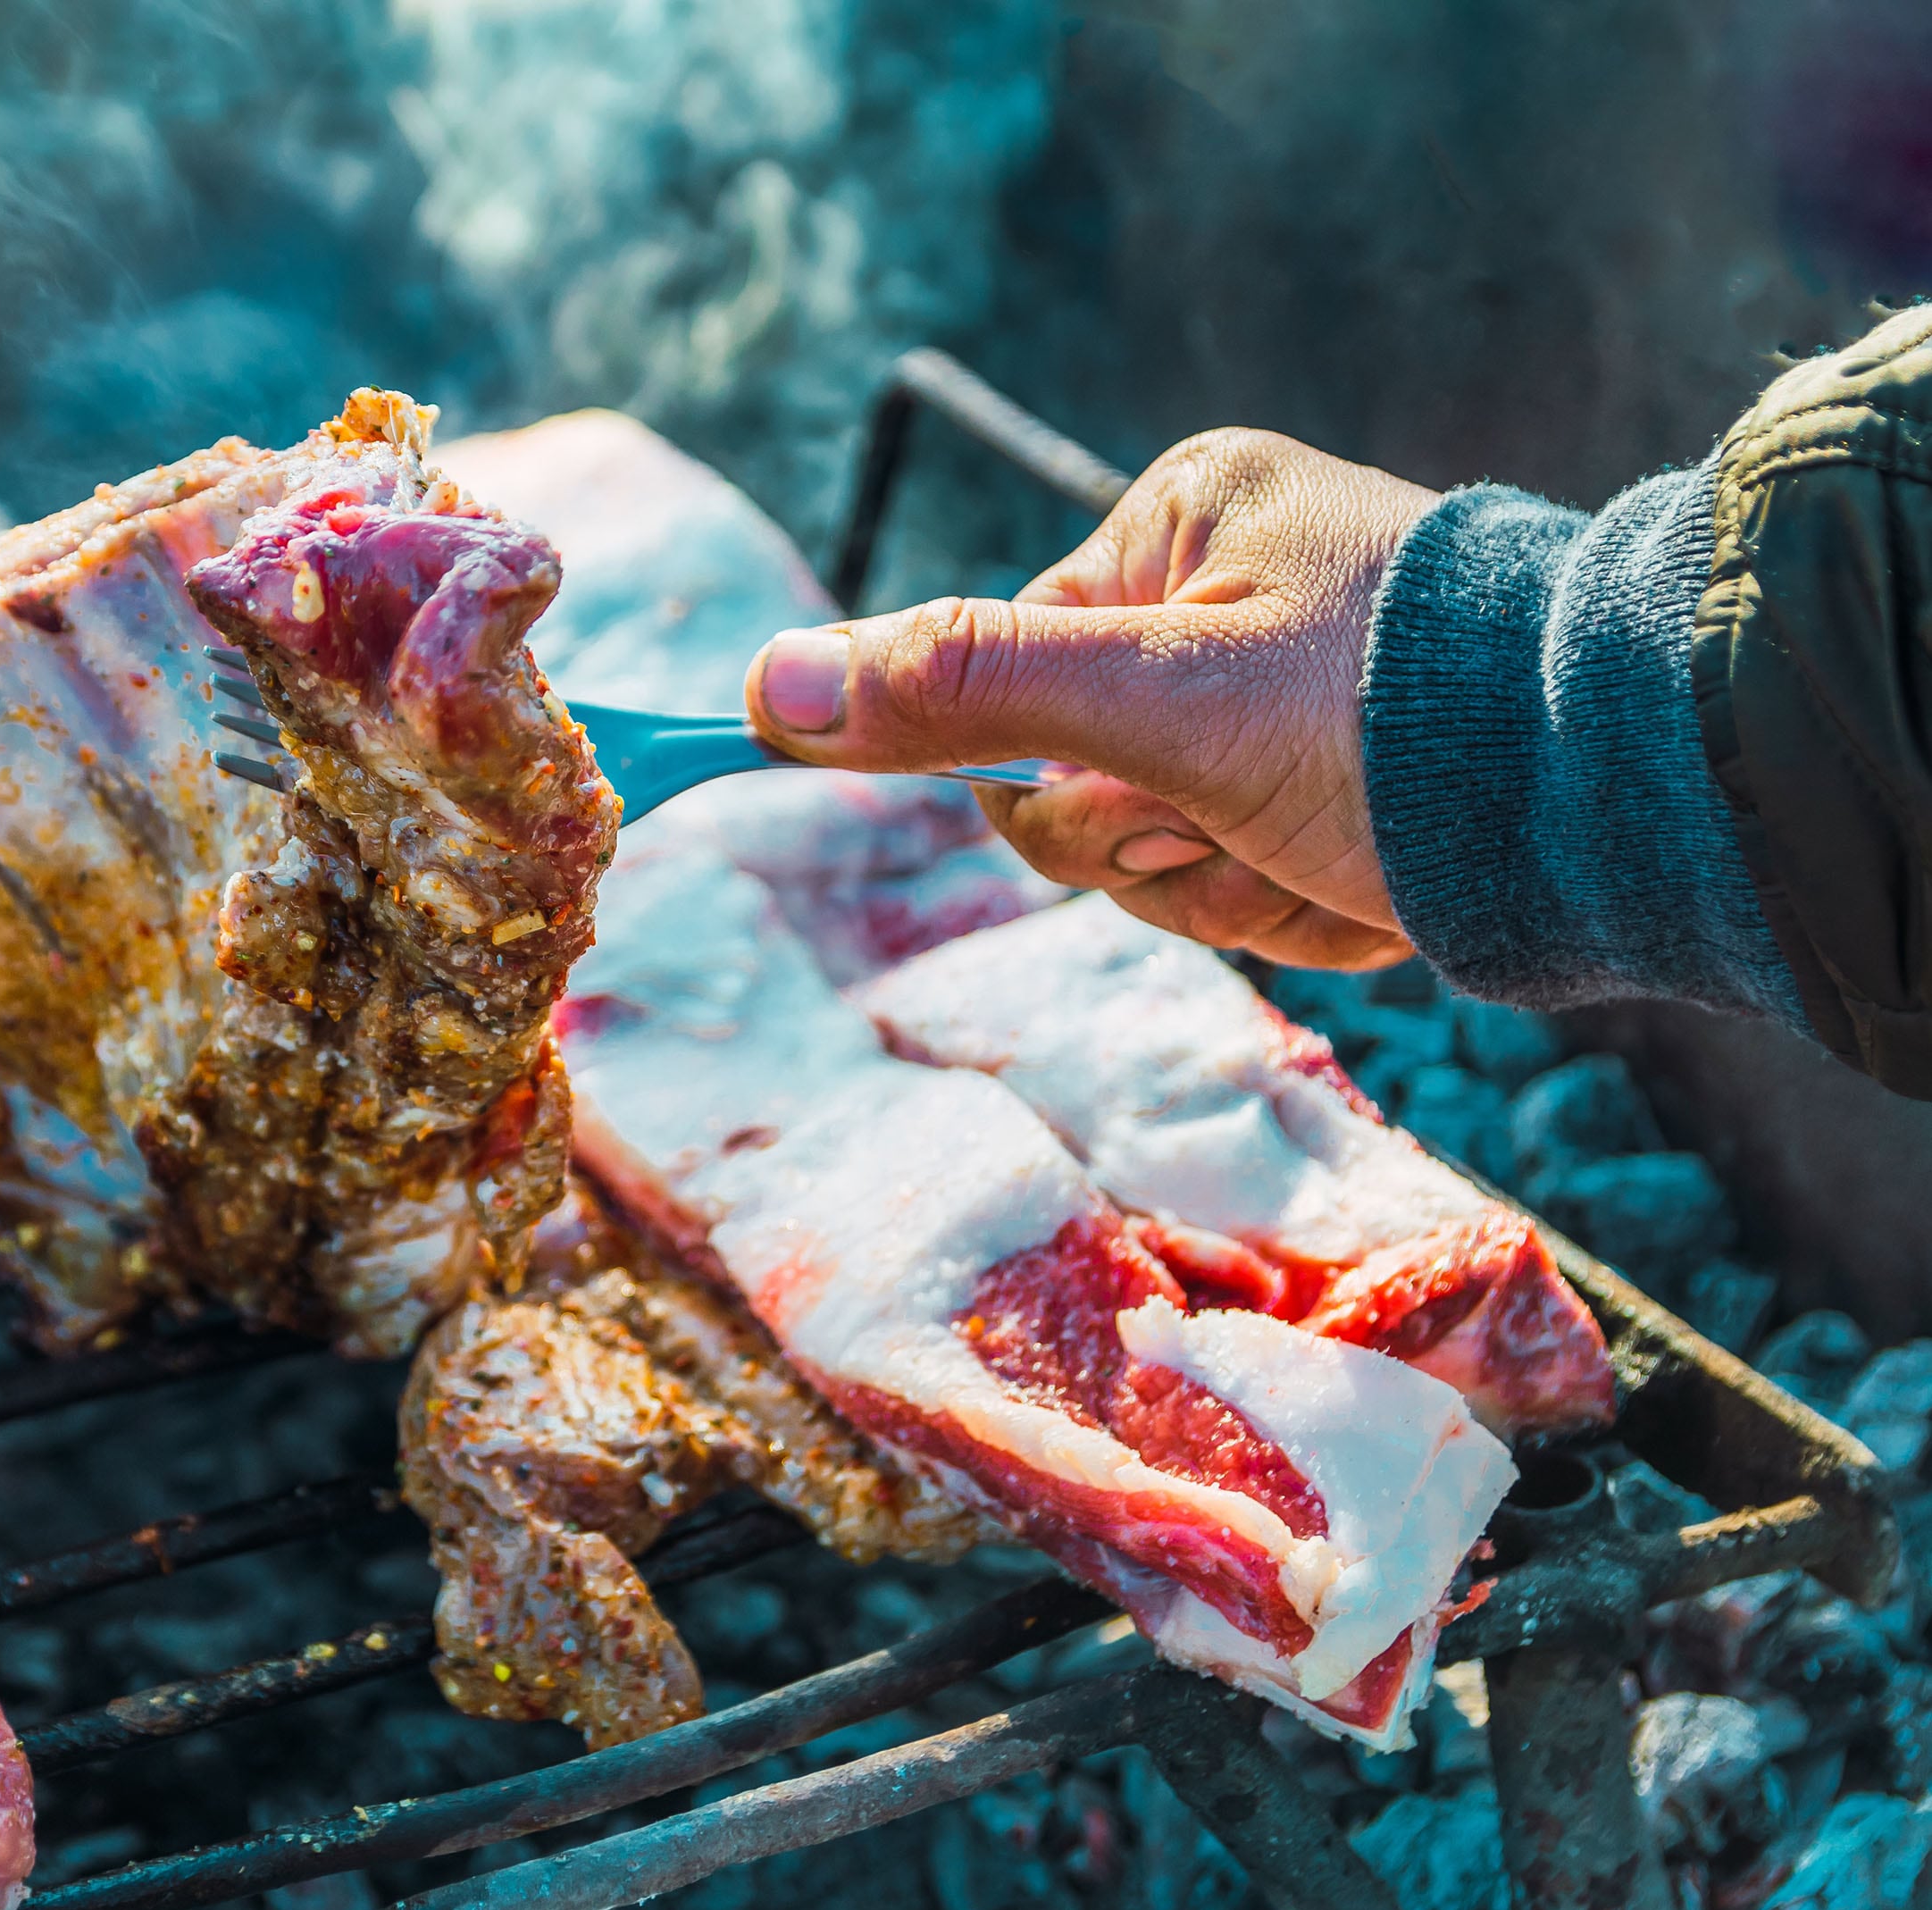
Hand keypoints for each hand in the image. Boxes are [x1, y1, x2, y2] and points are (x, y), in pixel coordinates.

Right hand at [744, 428, 1436, 968]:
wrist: (1617, 803)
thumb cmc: (1395, 715)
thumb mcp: (1157, 700)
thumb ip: (960, 688)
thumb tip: (769, 684)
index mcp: (1174, 525)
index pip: (999, 679)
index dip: (1048, 776)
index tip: (1138, 796)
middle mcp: (1219, 600)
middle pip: (1067, 782)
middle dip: (1155, 843)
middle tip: (1245, 824)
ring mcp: (1276, 700)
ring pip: (1152, 850)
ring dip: (1227, 887)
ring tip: (1324, 848)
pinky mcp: (1329, 785)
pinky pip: (1236, 882)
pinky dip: (1290, 905)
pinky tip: (1363, 875)